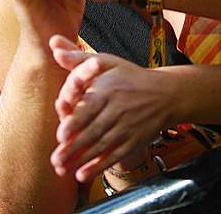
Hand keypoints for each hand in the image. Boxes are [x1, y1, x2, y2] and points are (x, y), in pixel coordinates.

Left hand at [49, 35, 173, 181]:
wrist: (166, 94)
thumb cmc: (130, 76)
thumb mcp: (106, 62)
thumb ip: (77, 57)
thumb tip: (54, 44)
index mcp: (109, 89)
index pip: (90, 108)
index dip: (76, 122)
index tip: (61, 134)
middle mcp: (118, 110)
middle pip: (93, 131)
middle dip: (74, 148)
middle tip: (56, 159)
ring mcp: (127, 128)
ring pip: (101, 147)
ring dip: (81, 161)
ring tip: (62, 170)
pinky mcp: (133, 143)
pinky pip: (114, 157)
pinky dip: (98, 168)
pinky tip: (83, 175)